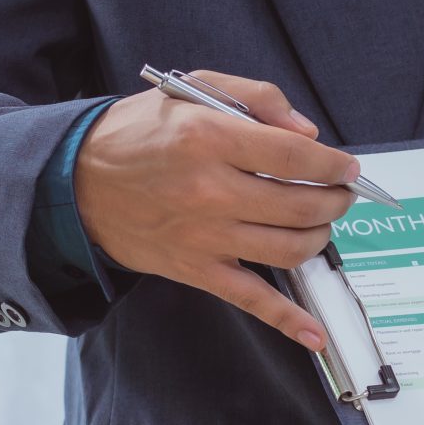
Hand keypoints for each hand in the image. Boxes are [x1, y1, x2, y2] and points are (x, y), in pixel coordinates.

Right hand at [75, 71, 359, 349]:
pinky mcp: (196, 270)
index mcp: (210, 138)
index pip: (295, 157)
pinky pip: (252, 299)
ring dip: (320, 238)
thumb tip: (308, 133)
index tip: (347, 168)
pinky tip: (315, 333)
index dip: (333, 164)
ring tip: (321, 223)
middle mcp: (210, 190)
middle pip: (301, 205)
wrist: (76, 183)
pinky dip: (288, 320)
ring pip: (289, 249)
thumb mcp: (191, 91)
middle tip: (341, 194)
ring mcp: (205, 236)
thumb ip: (256, 99)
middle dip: (335, 200)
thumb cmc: (136, 135)